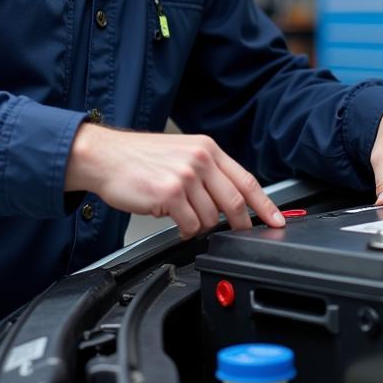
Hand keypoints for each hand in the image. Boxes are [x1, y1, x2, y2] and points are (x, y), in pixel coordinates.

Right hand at [66, 124, 285, 238]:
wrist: (105, 157)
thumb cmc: (140, 158)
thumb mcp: (182, 153)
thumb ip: (208, 172)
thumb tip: (230, 200)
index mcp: (207, 149)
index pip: (246, 180)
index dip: (265, 204)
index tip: (277, 219)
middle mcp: (200, 160)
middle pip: (234, 202)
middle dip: (240, 224)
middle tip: (237, 233)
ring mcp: (186, 176)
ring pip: (210, 218)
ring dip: (200, 225)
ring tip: (182, 215)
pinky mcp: (170, 194)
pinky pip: (190, 225)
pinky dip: (185, 229)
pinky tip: (172, 219)